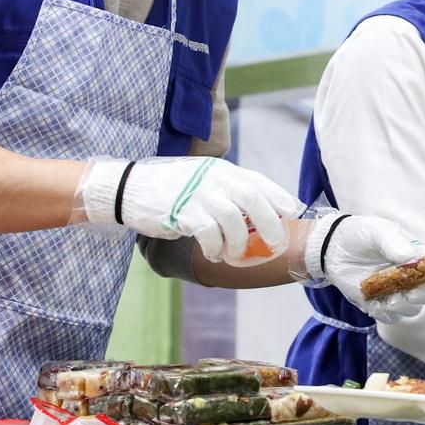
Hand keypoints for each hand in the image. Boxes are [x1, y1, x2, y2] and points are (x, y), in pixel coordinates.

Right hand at [77, 157, 303, 261]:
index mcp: (221, 170)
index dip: (279, 196)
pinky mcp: (181, 210)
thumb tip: (256, 214)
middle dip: (270, 223)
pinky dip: (215, 246)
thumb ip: (226, 191)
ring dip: (239, 242)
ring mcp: (198, 193)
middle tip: (274, 243)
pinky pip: (208, 231)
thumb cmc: (171, 189)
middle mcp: (213, 178)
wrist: (130, 187)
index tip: (294, 211)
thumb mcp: (203, 181)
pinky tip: (212, 253)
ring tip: (234, 255)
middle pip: (252, 198)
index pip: (257, 181)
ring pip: (233, 219)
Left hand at [304, 215, 424, 323]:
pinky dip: (385, 313)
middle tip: (409, 292)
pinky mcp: (380, 304)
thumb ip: (395, 243)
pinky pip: (390, 317)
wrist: (332, 247)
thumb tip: (413, 258)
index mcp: (418, 256)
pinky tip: (374, 303)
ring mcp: (396, 292)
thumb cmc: (360, 234)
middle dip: (423, 295)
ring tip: (387, 298)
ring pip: (412, 309)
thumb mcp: (378, 231)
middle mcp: (412, 277)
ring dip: (403, 306)